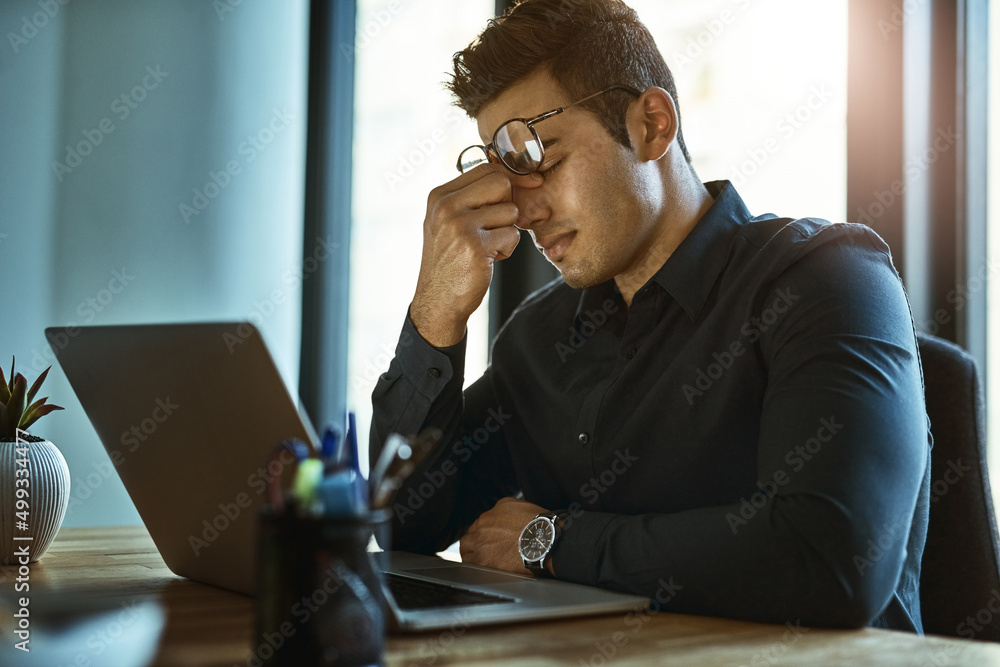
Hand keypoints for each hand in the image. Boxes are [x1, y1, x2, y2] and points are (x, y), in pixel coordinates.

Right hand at [410, 165, 537, 346]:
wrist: (439, 300)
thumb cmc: (450, 260)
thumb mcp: (449, 221)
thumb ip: (471, 197)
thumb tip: (512, 176)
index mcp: (439, 196)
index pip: (486, 169)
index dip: (511, 177)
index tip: (529, 183)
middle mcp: (446, 207)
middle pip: (501, 183)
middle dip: (507, 205)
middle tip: (494, 227)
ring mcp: (460, 226)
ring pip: (510, 212)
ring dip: (506, 232)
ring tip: (486, 247)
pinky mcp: (475, 246)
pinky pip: (512, 235)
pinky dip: (506, 250)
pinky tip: (487, 260)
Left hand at [460, 497, 549, 574]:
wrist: (544, 540)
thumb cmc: (538, 525)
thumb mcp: (520, 506)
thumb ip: (505, 509)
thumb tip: (502, 515)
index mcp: (492, 513)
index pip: (480, 524)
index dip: (483, 533)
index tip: (488, 539)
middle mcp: (483, 526)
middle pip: (470, 535)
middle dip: (474, 542)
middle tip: (482, 550)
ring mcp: (481, 543)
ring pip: (466, 547)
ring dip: (471, 552)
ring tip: (479, 559)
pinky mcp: (483, 561)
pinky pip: (469, 563)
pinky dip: (473, 564)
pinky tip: (479, 567)